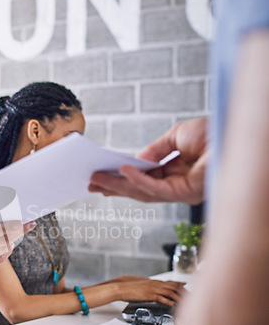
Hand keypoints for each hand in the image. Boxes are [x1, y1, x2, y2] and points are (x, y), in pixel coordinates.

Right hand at [0, 220, 35, 282]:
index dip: (10, 226)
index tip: (23, 222)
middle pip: (3, 240)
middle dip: (17, 232)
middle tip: (27, 225)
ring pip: (4, 249)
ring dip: (11, 240)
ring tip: (14, 234)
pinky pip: (0, 259)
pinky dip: (6, 251)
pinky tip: (7, 245)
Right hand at [89, 118, 208, 203]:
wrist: (234, 132)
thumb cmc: (213, 134)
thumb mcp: (176, 136)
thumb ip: (154, 150)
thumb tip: (135, 160)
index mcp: (175, 174)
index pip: (143, 180)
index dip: (122, 179)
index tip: (102, 176)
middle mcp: (176, 186)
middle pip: (138, 190)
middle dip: (113, 187)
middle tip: (91, 184)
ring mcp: (180, 192)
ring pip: (142, 193)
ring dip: (118, 186)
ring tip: (97, 180)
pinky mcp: (184, 192)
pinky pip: (155, 188)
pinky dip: (137, 180)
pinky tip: (122, 172)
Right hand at [115, 280, 183, 305]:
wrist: (122, 288)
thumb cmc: (132, 289)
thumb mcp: (144, 287)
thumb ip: (152, 289)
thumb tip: (157, 294)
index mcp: (156, 282)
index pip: (172, 283)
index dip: (182, 287)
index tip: (188, 291)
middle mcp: (156, 284)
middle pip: (174, 287)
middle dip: (184, 293)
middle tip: (191, 299)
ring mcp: (153, 289)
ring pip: (170, 292)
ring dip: (179, 298)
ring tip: (185, 304)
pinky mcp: (149, 295)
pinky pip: (161, 298)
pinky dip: (168, 301)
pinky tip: (173, 305)